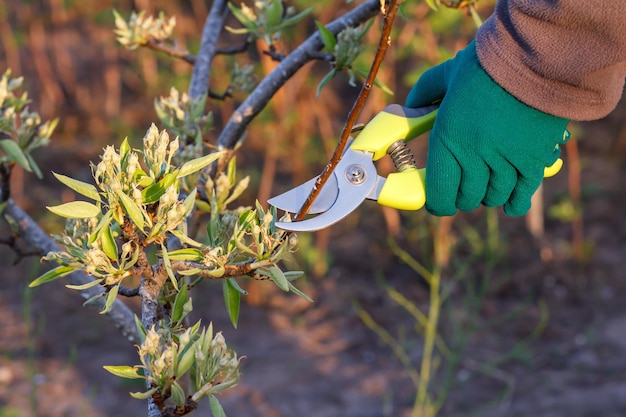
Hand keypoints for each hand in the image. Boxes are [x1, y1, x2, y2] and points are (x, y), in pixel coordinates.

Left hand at [405, 41, 569, 215]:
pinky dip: (515, 202)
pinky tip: (510, 203)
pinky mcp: (533, 161)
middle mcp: (473, 156)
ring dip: (488, 195)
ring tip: (487, 186)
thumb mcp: (447, 74)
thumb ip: (425, 92)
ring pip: (493, 197)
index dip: (437, 203)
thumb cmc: (488, 63)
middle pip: (466, 198)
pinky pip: (522, 195)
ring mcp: (505, 161)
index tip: (437, 201)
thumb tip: (411, 107)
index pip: (438, 193)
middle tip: (462, 189)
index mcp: (447, 139)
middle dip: (462, 197)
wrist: (535, 55)